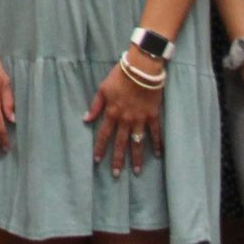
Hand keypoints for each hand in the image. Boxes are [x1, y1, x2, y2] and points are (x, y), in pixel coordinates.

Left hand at [87, 59, 163, 177]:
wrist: (142, 68)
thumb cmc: (120, 76)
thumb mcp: (103, 88)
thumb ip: (95, 105)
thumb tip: (86, 119)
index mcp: (112, 113)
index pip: (103, 135)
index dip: (100, 148)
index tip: (96, 161)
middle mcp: (125, 119)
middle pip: (120, 143)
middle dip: (117, 159)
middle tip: (116, 174)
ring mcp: (140, 119)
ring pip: (137, 142)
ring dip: (136, 157)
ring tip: (136, 171)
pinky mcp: (153, 116)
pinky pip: (155, 133)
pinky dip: (157, 144)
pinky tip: (158, 155)